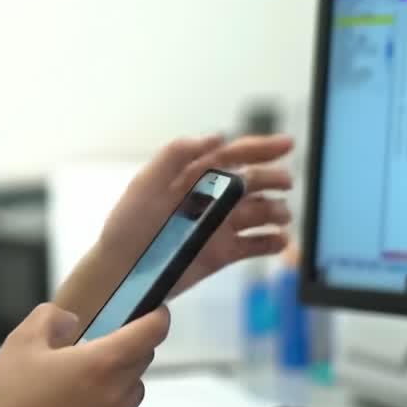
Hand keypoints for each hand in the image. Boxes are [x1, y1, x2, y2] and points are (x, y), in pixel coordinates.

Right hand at [0, 303, 169, 406]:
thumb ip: (51, 318)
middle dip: (134, 342)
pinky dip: (108, 397)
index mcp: (98, 365)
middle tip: (112, 333)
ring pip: (133, 388)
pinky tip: (77, 394)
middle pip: (143, 360)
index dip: (157, 317)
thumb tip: (69, 320)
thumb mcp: (22, 342)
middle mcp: (112, 395)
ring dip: (123, 372)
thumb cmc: (6, 400)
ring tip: (91, 367)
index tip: (156, 310)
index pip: (149, 335)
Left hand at [98, 134, 294, 298]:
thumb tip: (216, 137)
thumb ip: (176, 155)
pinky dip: (272, 242)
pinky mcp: (223, 253)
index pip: (232, 155)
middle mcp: (212, 197)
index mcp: (194, 176)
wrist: (121, 270)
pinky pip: (255, 244)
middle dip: (273, 178)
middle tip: (284, 183)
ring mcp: (220, 225)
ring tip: (279, 214)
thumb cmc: (128, 223)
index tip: (286, 144)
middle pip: (252, 181)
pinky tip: (279, 240)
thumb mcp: (146, 183)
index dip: (260, 147)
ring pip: (259, 212)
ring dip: (275, 210)